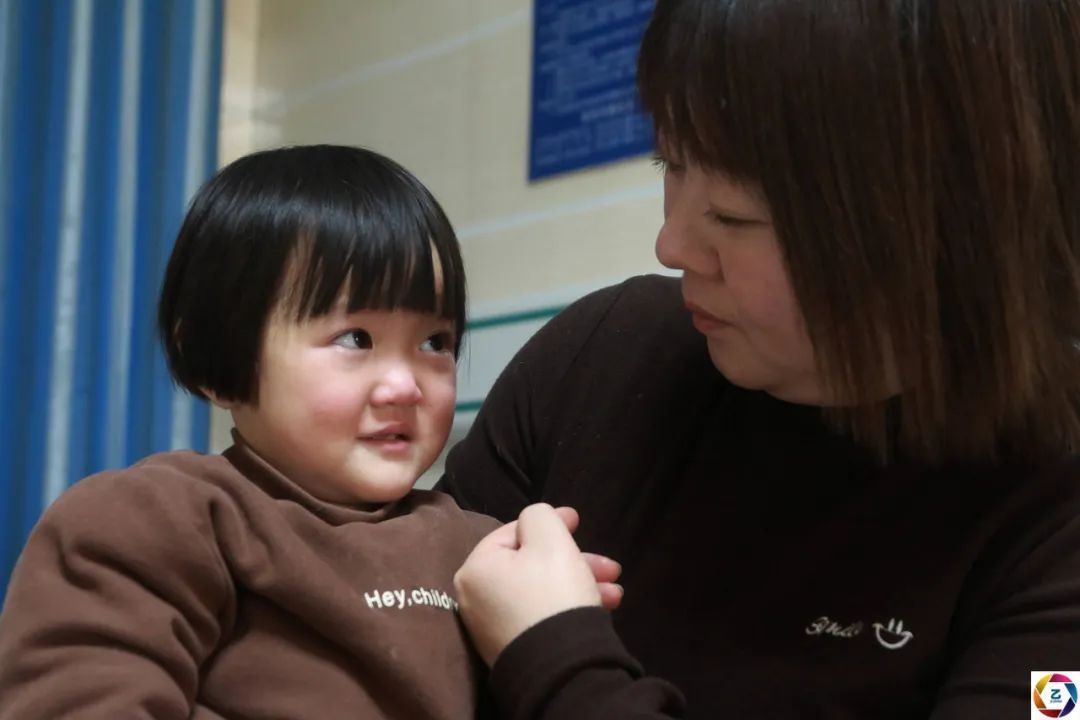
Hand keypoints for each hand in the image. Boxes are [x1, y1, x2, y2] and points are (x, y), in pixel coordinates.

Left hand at [455, 503, 621, 665]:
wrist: (561, 667)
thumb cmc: (552, 592)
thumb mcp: (550, 538)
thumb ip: (540, 515)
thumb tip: (536, 520)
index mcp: (476, 569)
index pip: (513, 532)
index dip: (550, 523)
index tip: (578, 520)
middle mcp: (476, 598)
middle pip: (532, 564)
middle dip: (575, 560)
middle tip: (609, 566)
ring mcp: (493, 627)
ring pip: (543, 590)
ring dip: (581, 583)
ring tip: (615, 592)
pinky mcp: (514, 648)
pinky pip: (541, 615)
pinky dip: (568, 606)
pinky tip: (602, 608)